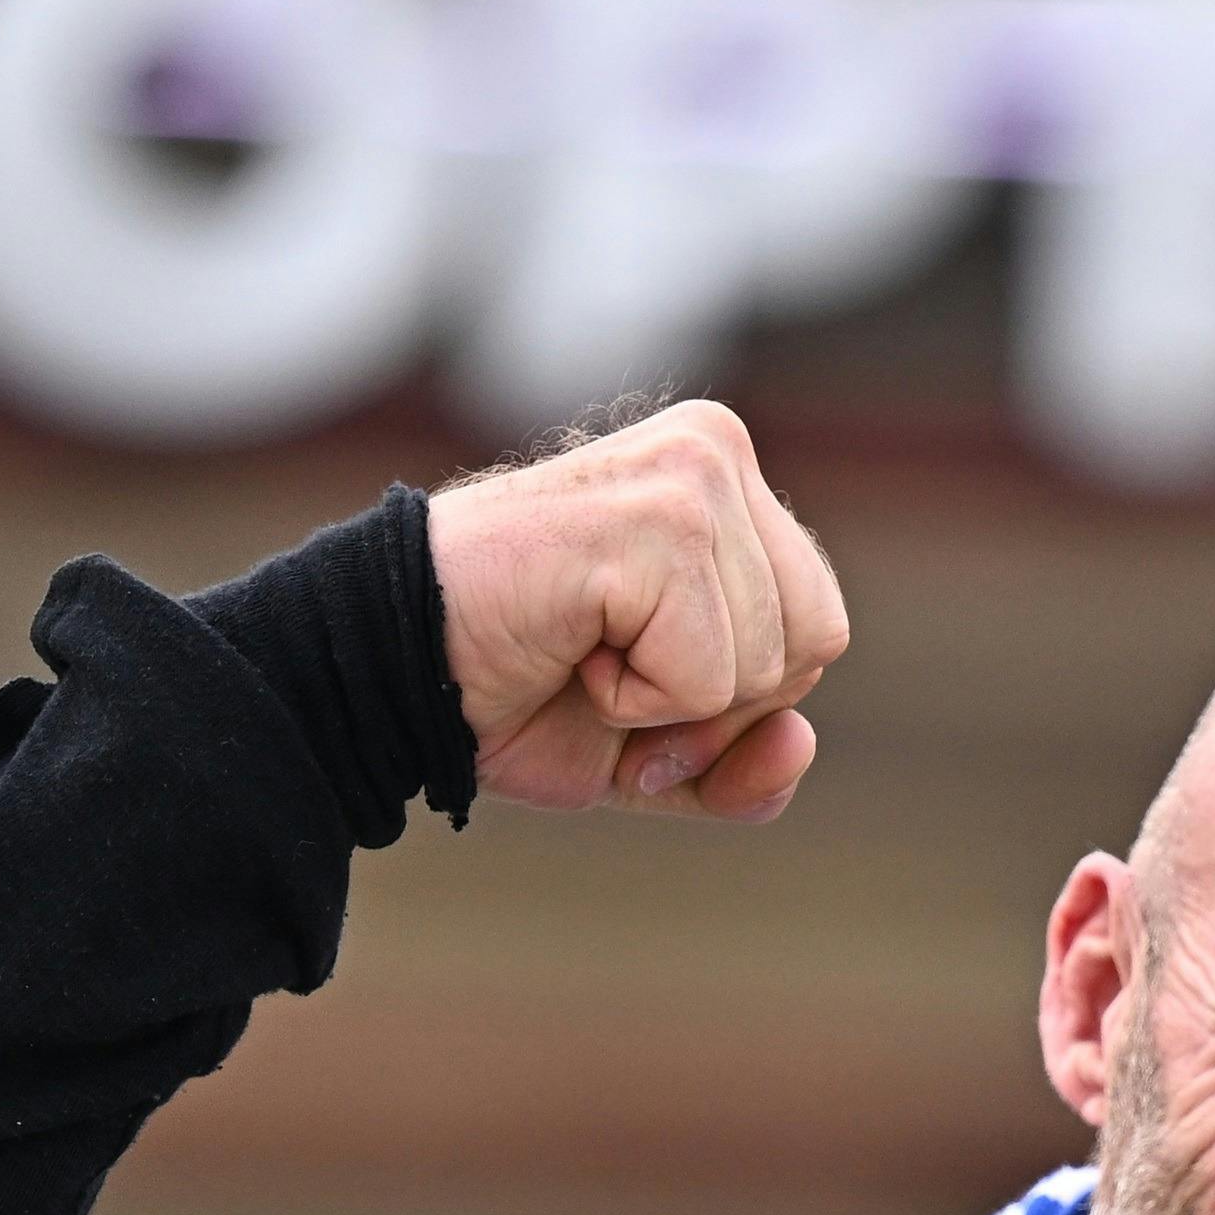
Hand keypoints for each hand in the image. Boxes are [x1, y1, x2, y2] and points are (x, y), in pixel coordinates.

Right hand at [427, 400, 851, 820]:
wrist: (395, 673)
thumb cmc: (518, 692)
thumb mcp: (660, 749)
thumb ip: (746, 763)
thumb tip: (802, 744)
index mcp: (729, 480)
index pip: (819, 630)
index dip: (735, 696)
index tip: (630, 667)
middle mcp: (716, 451)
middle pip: (814, 645)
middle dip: (714, 702)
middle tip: (604, 665)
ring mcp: (691, 475)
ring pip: (769, 664)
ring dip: (668, 701)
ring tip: (583, 648)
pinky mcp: (658, 519)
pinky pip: (710, 677)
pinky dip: (638, 700)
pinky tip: (571, 645)